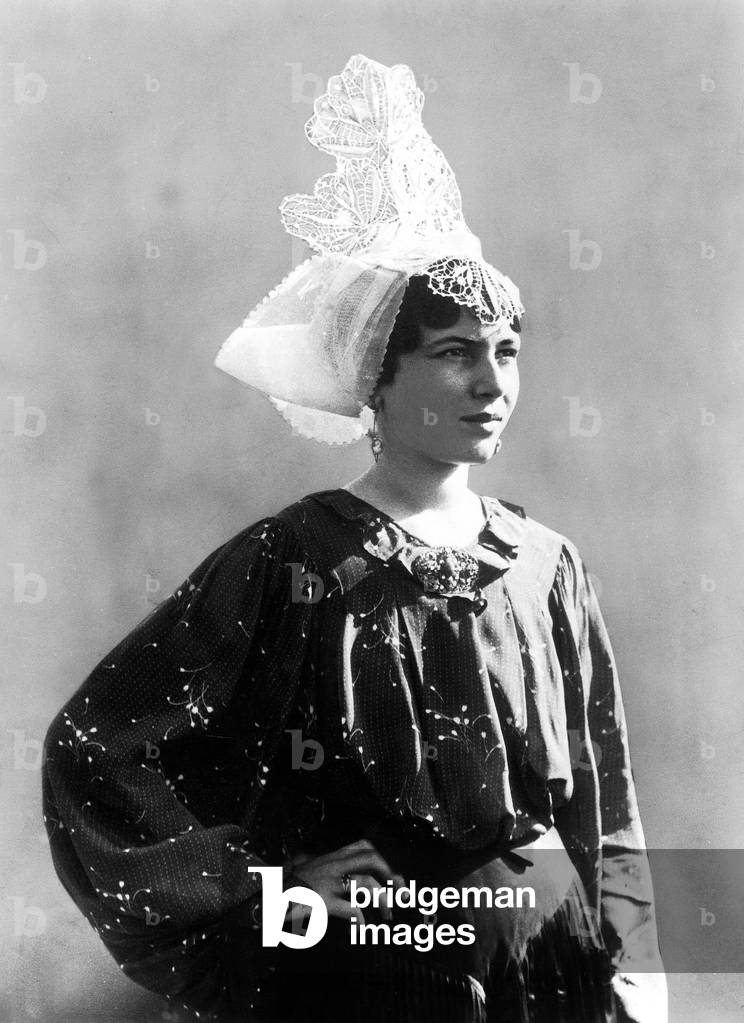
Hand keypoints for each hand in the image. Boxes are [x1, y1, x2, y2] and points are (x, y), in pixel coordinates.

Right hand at [290, 838, 405, 923]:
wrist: (268, 898)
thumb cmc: (291, 887)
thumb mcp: (311, 868)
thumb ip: (330, 867)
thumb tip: (352, 878)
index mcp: (332, 857)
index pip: (364, 846)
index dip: (382, 858)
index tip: (392, 874)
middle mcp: (333, 865)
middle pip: (372, 860)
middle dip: (392, 875)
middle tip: (402, 893)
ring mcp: (329, 882)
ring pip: (366, 884)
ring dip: (383, 899)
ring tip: (388, 914)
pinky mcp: (324, 901)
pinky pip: (351, 908)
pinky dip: (361, 917)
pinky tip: (363, 924)